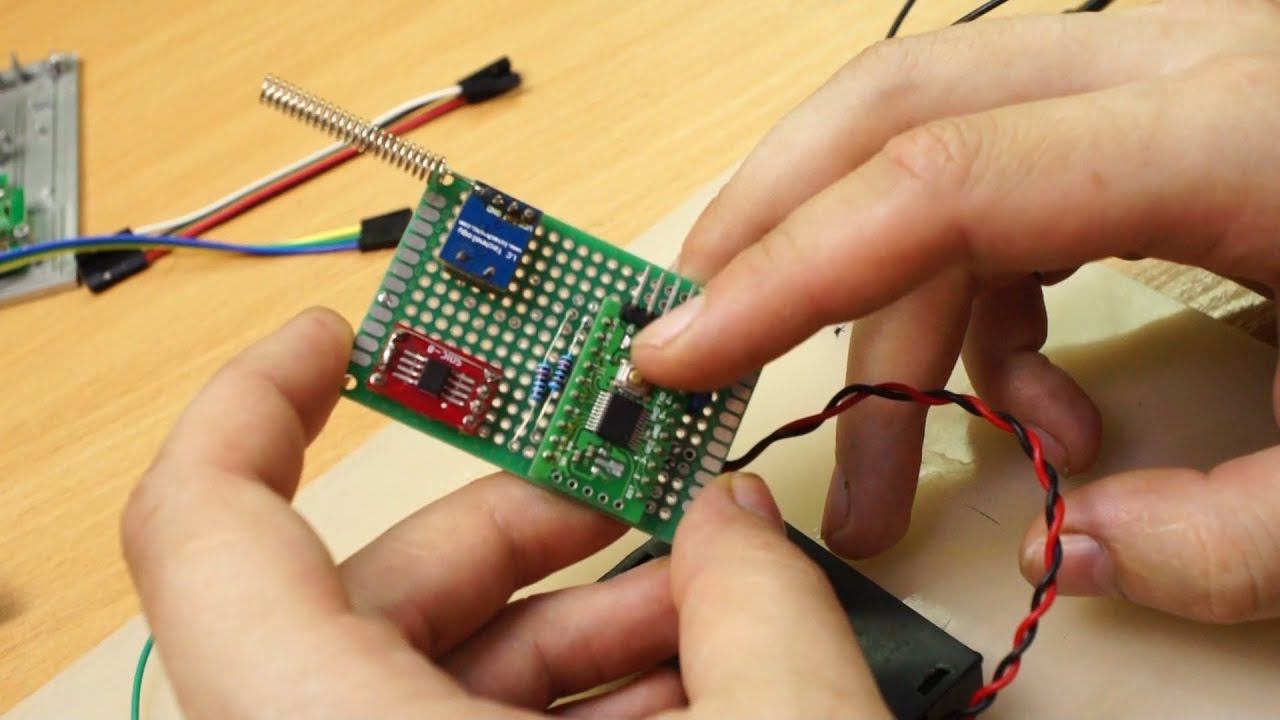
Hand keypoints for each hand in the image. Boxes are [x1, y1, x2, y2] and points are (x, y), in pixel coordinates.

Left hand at [122, 309, 889, 718]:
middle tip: (642, 494)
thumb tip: (742, 529)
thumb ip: (763, 612)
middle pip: (367, 594)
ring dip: (580, 624)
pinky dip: (579, 704)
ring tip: (713, 608)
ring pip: (433, 675)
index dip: (254, 406)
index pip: (202, 531)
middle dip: (525, 524)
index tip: (340, 340)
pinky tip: (695, 687)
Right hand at [633, 0, 1279, 622]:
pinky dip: (985, 307)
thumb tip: (1079, 550)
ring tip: (897, 470)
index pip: (937, 177)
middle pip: (897, 106)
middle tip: (699, 345)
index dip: (784, 272)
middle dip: (773, 232)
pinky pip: (1017, 189)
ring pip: (942, 155)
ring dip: (892, 317)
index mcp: (1236, 123)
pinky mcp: (1172, 114)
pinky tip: (1035, 410)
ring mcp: (1171, 73)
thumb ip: (1253, 528)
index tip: (679, 354)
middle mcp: (1181, 59)